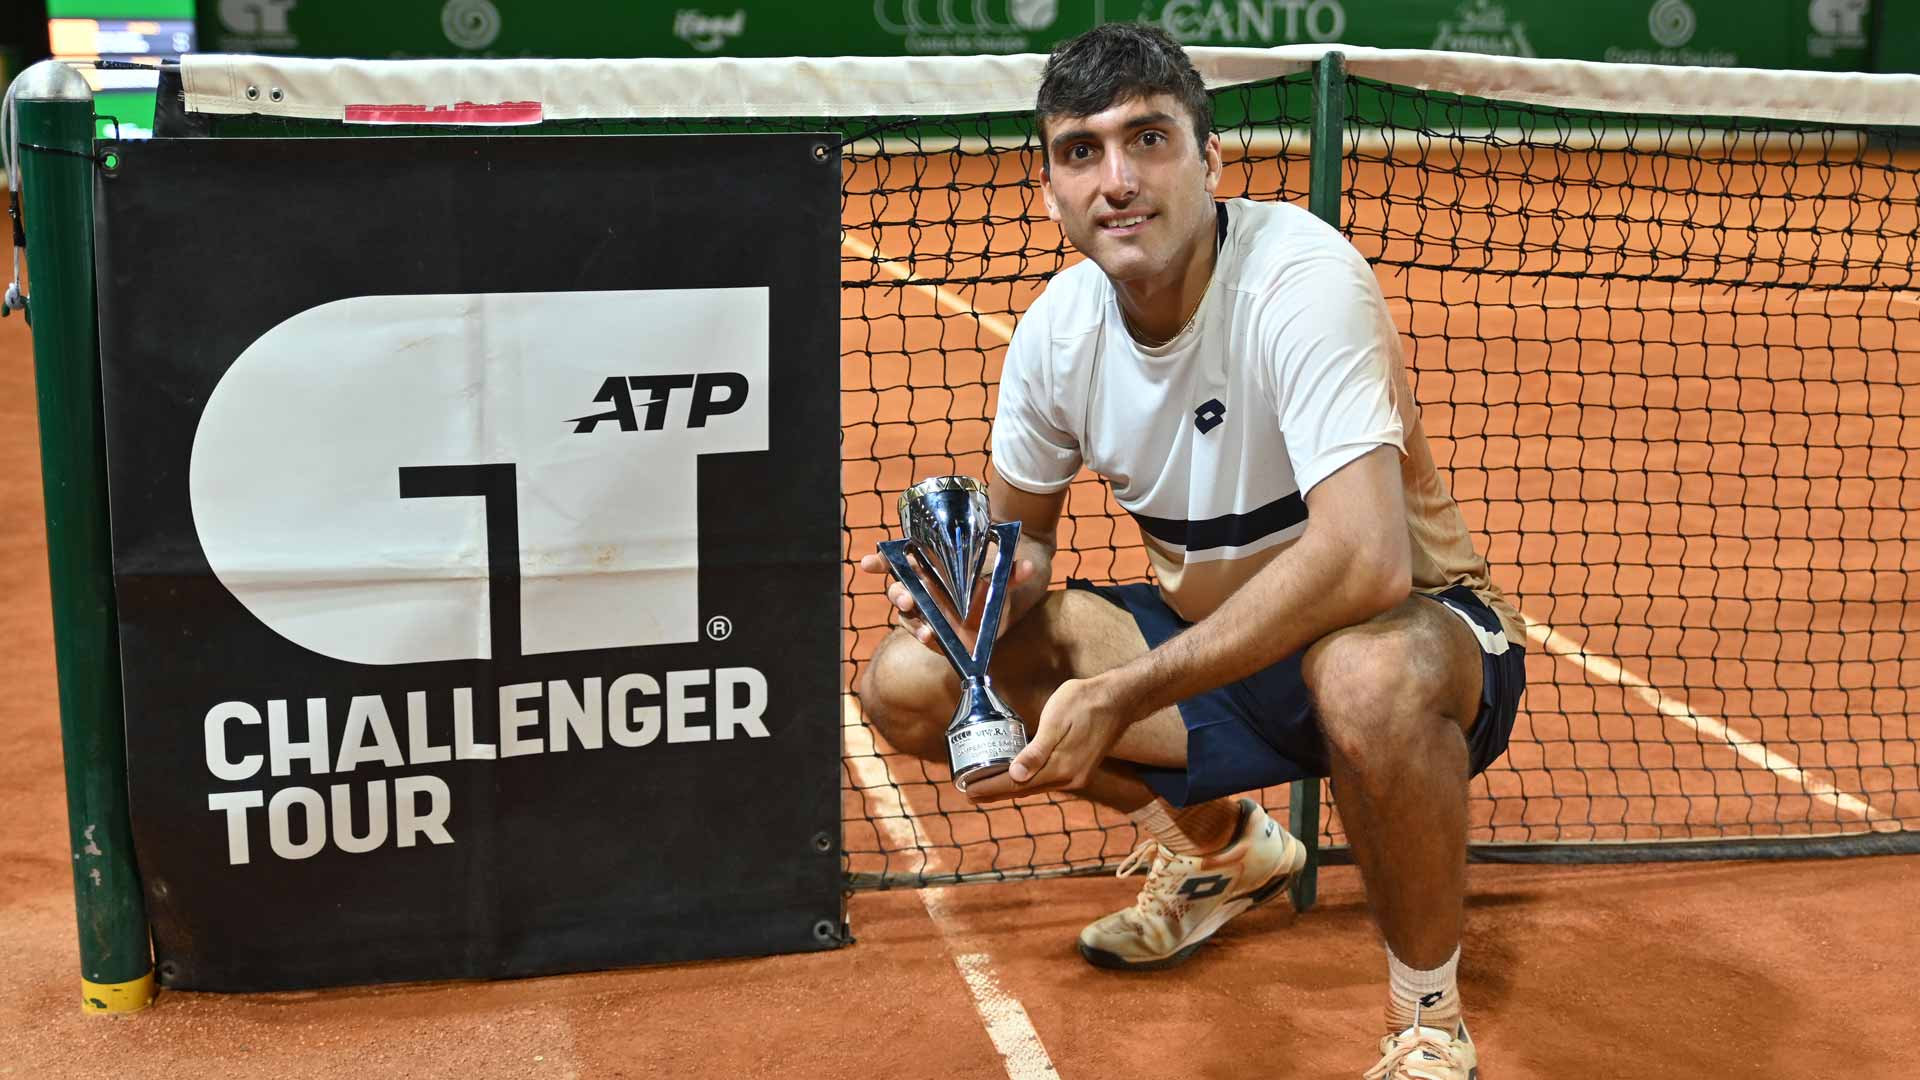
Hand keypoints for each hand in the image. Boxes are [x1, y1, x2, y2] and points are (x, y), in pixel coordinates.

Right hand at [856, 548, 1038, 655]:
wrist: (997, 609)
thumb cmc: (989, 583)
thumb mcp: (1000, 576)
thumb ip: (1011, 572)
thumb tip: (1029, 566)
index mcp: (927, 568)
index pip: (896, 562)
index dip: (880, 562)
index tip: (867, 564)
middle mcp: (920, 590)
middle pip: (898, 590)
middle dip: (898, 594)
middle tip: (906, 598)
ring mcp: (925, 614)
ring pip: (907, 616)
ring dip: (913, 622)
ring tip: (926, 630)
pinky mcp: (934, 634)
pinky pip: (924, 635)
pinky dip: (926, 636)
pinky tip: (932, 637)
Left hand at [962, 674, 1135, 802]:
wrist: (1119, 700)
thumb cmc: (1084, 703)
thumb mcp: (1056, 720)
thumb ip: (1037, 751)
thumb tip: (1016, 775)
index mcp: (1061, 768)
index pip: (1017, 784)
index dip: (991, 788)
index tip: (968, 791)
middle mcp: (1069, 779)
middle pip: (1024, 790)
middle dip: (996, 792)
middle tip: (969, 793)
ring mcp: (1076, 777)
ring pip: (1036, 787)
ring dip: (1010, 789)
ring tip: (986, 788)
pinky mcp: (1080, 771)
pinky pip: (1047, 781)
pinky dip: (1027, 783)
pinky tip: (1016, 778)